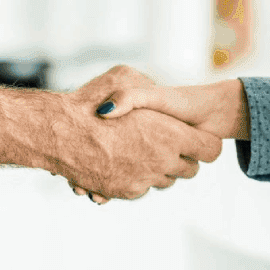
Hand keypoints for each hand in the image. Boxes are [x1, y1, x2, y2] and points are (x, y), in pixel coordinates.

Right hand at [55, 65, 222, 202]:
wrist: (59, 133)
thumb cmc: (90, 101)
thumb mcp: (123, 77)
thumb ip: (145, 88)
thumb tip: (154, 96)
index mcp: (172, 134)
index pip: (210, 149)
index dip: (204, 143)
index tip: (194, 138)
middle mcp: (162, 160)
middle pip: (190, 170)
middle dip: (182, 159)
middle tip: (167, 144)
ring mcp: (144, 179)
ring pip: (165, 181)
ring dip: (158, 169)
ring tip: (141, 152)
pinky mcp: (126, 191)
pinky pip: (141, 188)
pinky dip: (135, 178)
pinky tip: (121, 162)